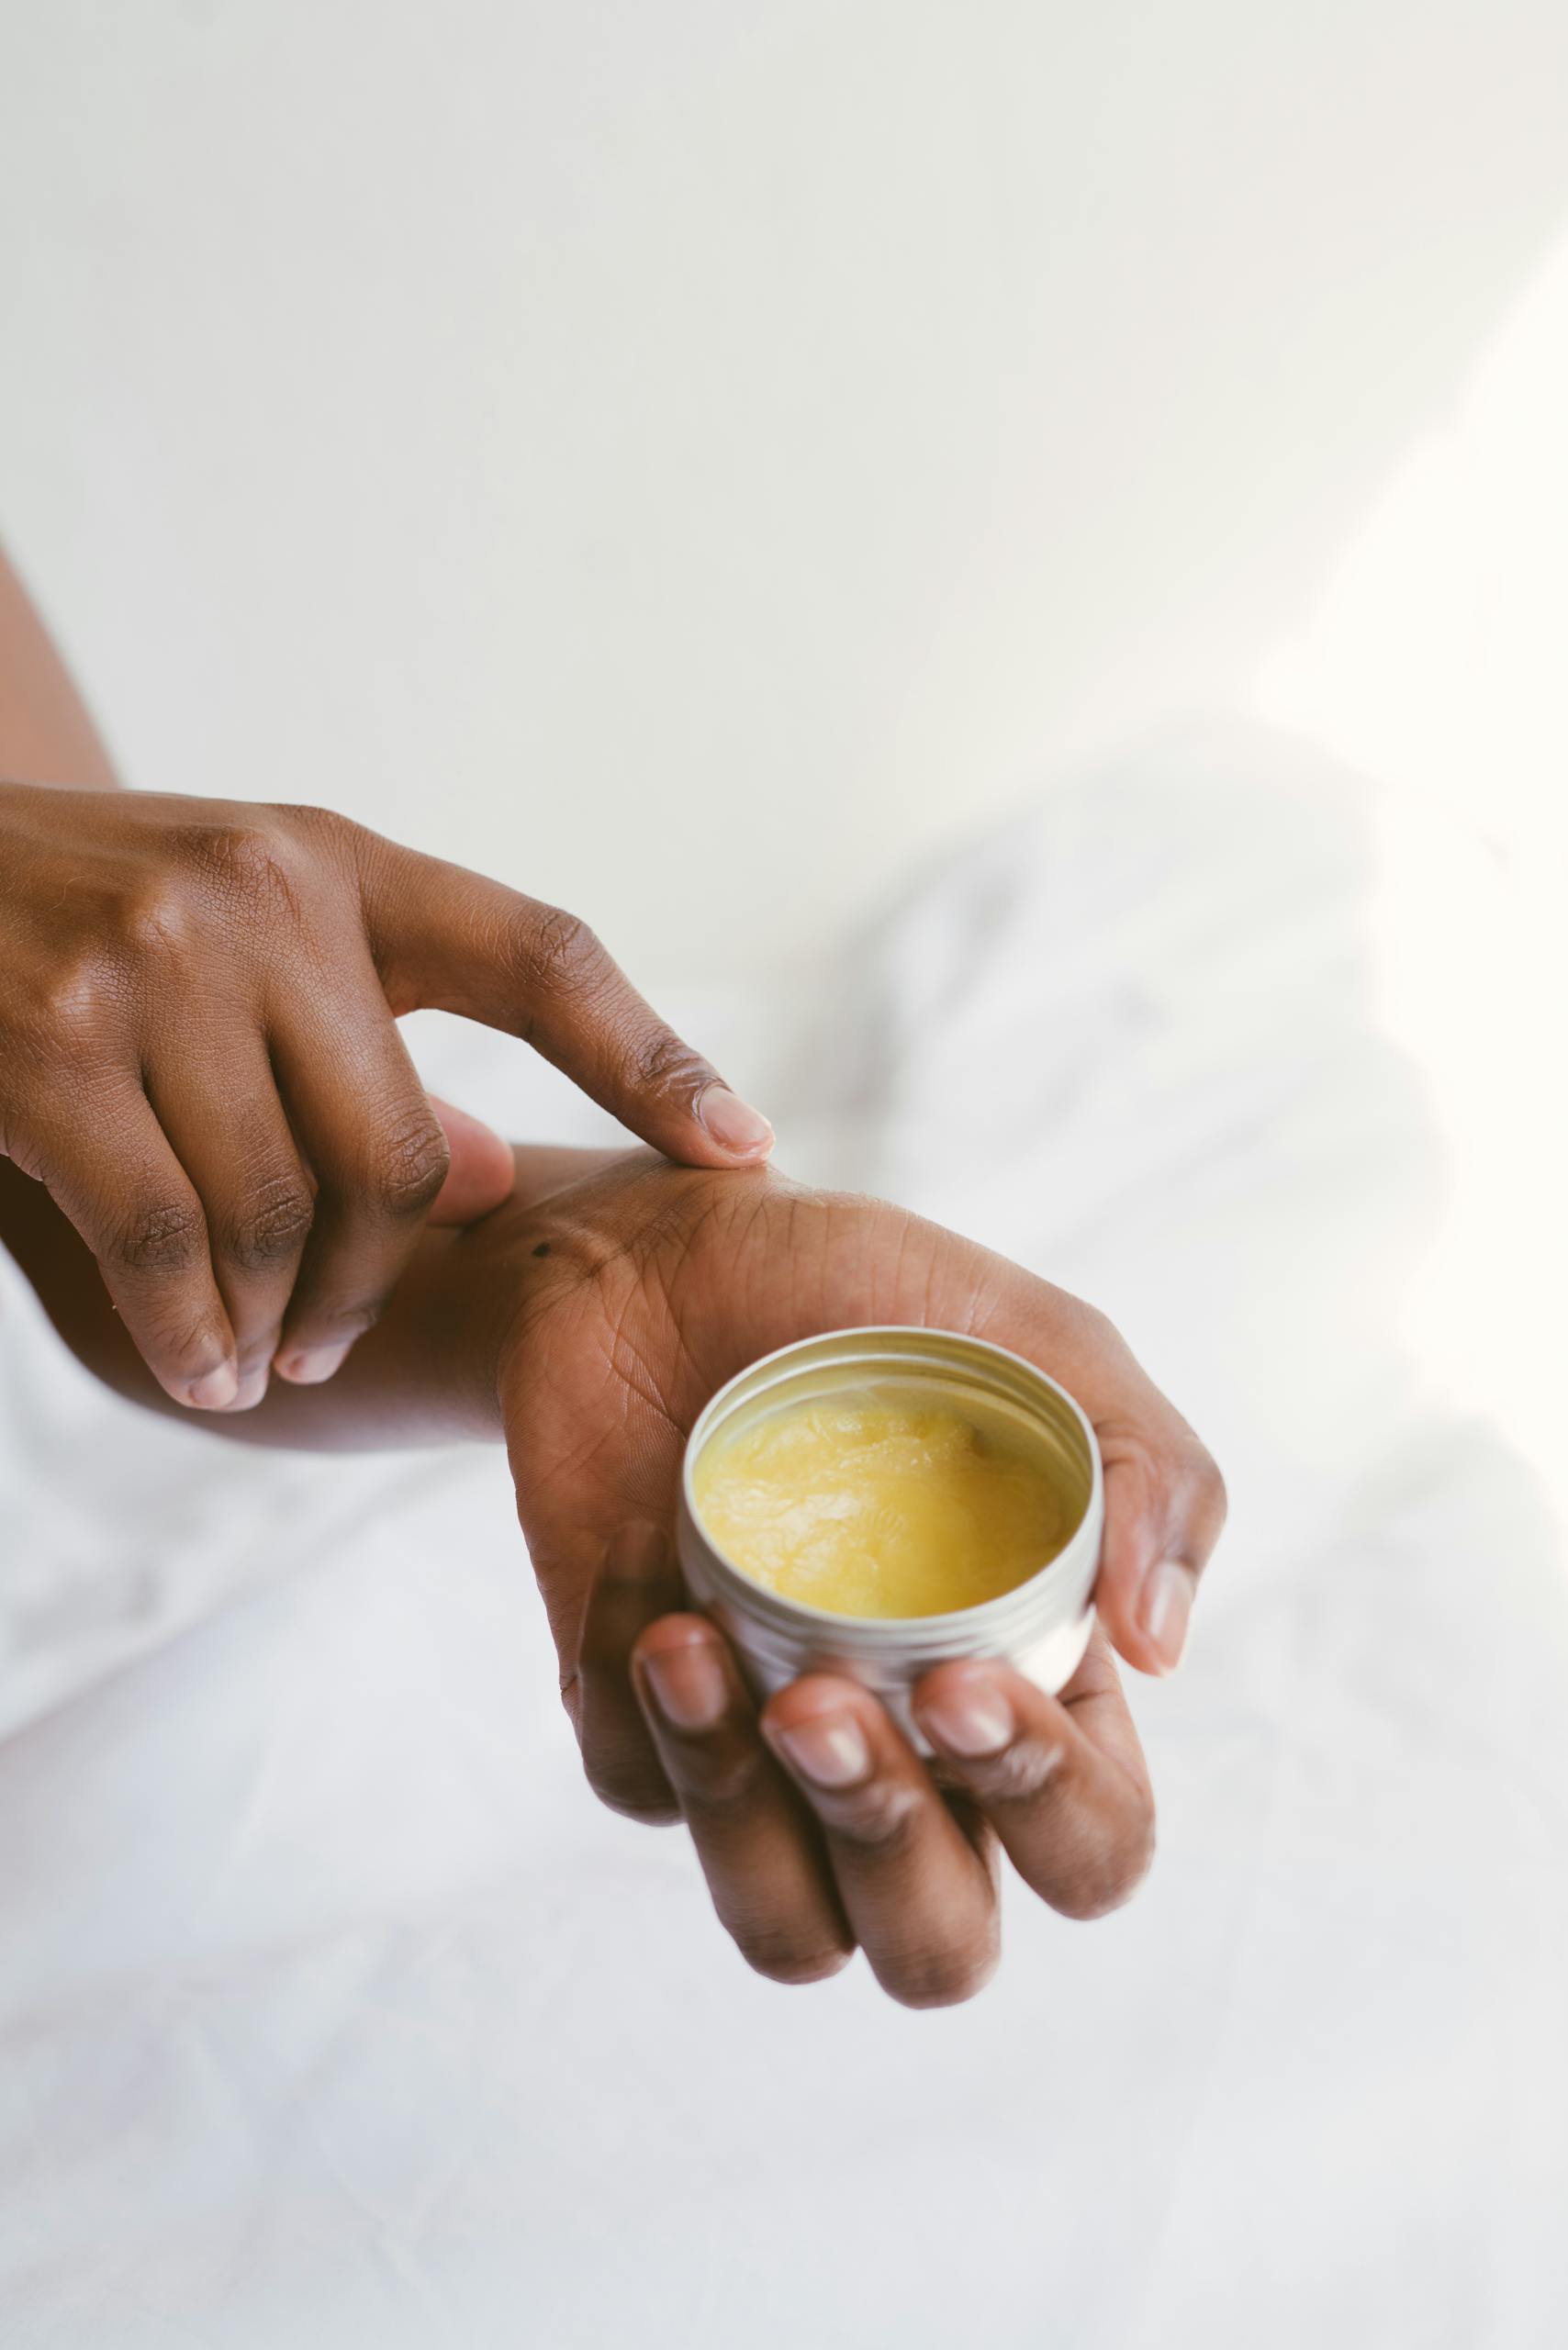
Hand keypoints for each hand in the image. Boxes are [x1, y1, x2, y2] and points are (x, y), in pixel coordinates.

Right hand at [0, 783, 772, 1411]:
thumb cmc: (87, 922)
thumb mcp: (242, 938)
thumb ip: (363, 1042)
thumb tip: (490, 1175)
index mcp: (337, 861)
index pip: (540, 956)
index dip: (651, 1058)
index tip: (745, 1152)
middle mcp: (263, 893)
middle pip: (403, 1152)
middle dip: (372, 1279)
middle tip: (323, 1342)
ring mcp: (153, 963)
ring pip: (282, 1214)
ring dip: (275, 1322)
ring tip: (253, 1363)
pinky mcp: (51, 1048)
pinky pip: (170, 1244)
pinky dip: (193, 1332)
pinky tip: (202, 1365)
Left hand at [497, 1153, 1225, 2002]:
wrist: (662, 1253)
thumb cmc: (869, 1299)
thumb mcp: (1038, 1342)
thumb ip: (1151, 1471)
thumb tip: (1163, 1647)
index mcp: (1039, 1683)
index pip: (1093, 1843)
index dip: (1047, 1806)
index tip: (957, 1682)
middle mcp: (914, 1755)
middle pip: (940, 1949)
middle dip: (887, 1851)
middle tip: (818, 1701)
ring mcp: (773, 1758)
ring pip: (787, 1933)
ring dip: (738, 1819)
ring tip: (693, 1649)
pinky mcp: (646, 1730)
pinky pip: (637, 1798)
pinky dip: (627, 1692)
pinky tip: (639, 1562)